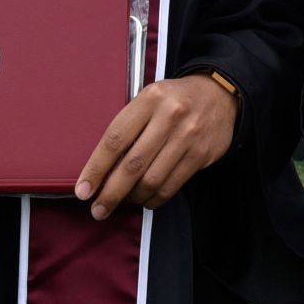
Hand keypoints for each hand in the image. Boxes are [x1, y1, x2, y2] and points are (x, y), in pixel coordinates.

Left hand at [75, 74, 237, 220]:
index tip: (83, 190)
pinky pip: (172, 185)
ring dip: (133, 198)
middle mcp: (169, 116)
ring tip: (123, 202)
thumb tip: (102, 169)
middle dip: (111, 193)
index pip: (115, 140)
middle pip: (132, 165)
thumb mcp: (148, 100)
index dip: (96, 168)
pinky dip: (155, 199)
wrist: (219, 94)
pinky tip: (145, 200)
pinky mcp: (201, 154)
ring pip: (152, 179)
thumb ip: (128, 127)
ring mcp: (188, 136)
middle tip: (98, 209)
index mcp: (149, 99)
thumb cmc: (174, 100)